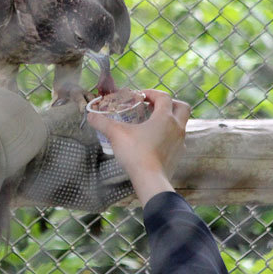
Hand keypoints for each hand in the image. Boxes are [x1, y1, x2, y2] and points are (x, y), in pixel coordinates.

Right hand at [87, 90, 189, 205]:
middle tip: (154, 106)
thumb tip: (90, 116)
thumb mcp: (116, 134)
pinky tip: (155, 141)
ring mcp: (180, 141)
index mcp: (165, 117)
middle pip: (182, 107)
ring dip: (170, 119)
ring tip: (153, 124)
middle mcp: (177, 127)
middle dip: (170, 103)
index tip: (140, 96)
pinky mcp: (178, 154)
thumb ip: (102, 122)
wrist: (150, 180)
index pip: (164, 97)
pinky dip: (169, 135)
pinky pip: (177, 139)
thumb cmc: (135, 153)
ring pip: (181, 124)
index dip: (152, 93)